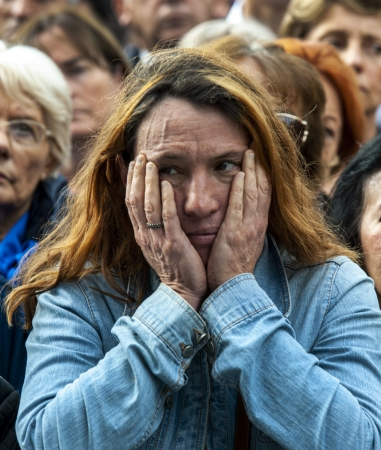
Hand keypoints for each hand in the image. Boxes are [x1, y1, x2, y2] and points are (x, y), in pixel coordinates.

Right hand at [125, 154, 206, 309]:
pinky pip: (167, 219)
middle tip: (140, 155)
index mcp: (142, 235)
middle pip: (134, 200)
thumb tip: (155, 207)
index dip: (128, 181)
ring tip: (150, 163)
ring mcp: (157, 240)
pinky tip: (165, 184)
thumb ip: (156, 225)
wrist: (183, 293)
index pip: (129, 202)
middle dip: (136, 176)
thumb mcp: (159, 244)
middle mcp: (145, 236)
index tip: (128, 162)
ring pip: (147, 206)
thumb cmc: (176, 268)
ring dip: (148, 183)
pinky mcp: (173, 245)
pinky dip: (164, 200)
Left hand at [207, 149, 270, 291]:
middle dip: (260, 166)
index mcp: (258, 225)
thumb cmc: (233, 266)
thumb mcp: (244, 242)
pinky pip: (239, 208)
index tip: (260, 156)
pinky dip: (241, 190)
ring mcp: (247, 228)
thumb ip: (244, 225)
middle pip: (263, 189)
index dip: (263, 174)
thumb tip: (242, 212)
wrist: (232, 287)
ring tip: (250, 151)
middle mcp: (257, 223)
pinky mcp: (235, 234)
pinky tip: (240, 174)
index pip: (264, 194)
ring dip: (252, 171)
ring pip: (254, 194)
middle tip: (257, 145)